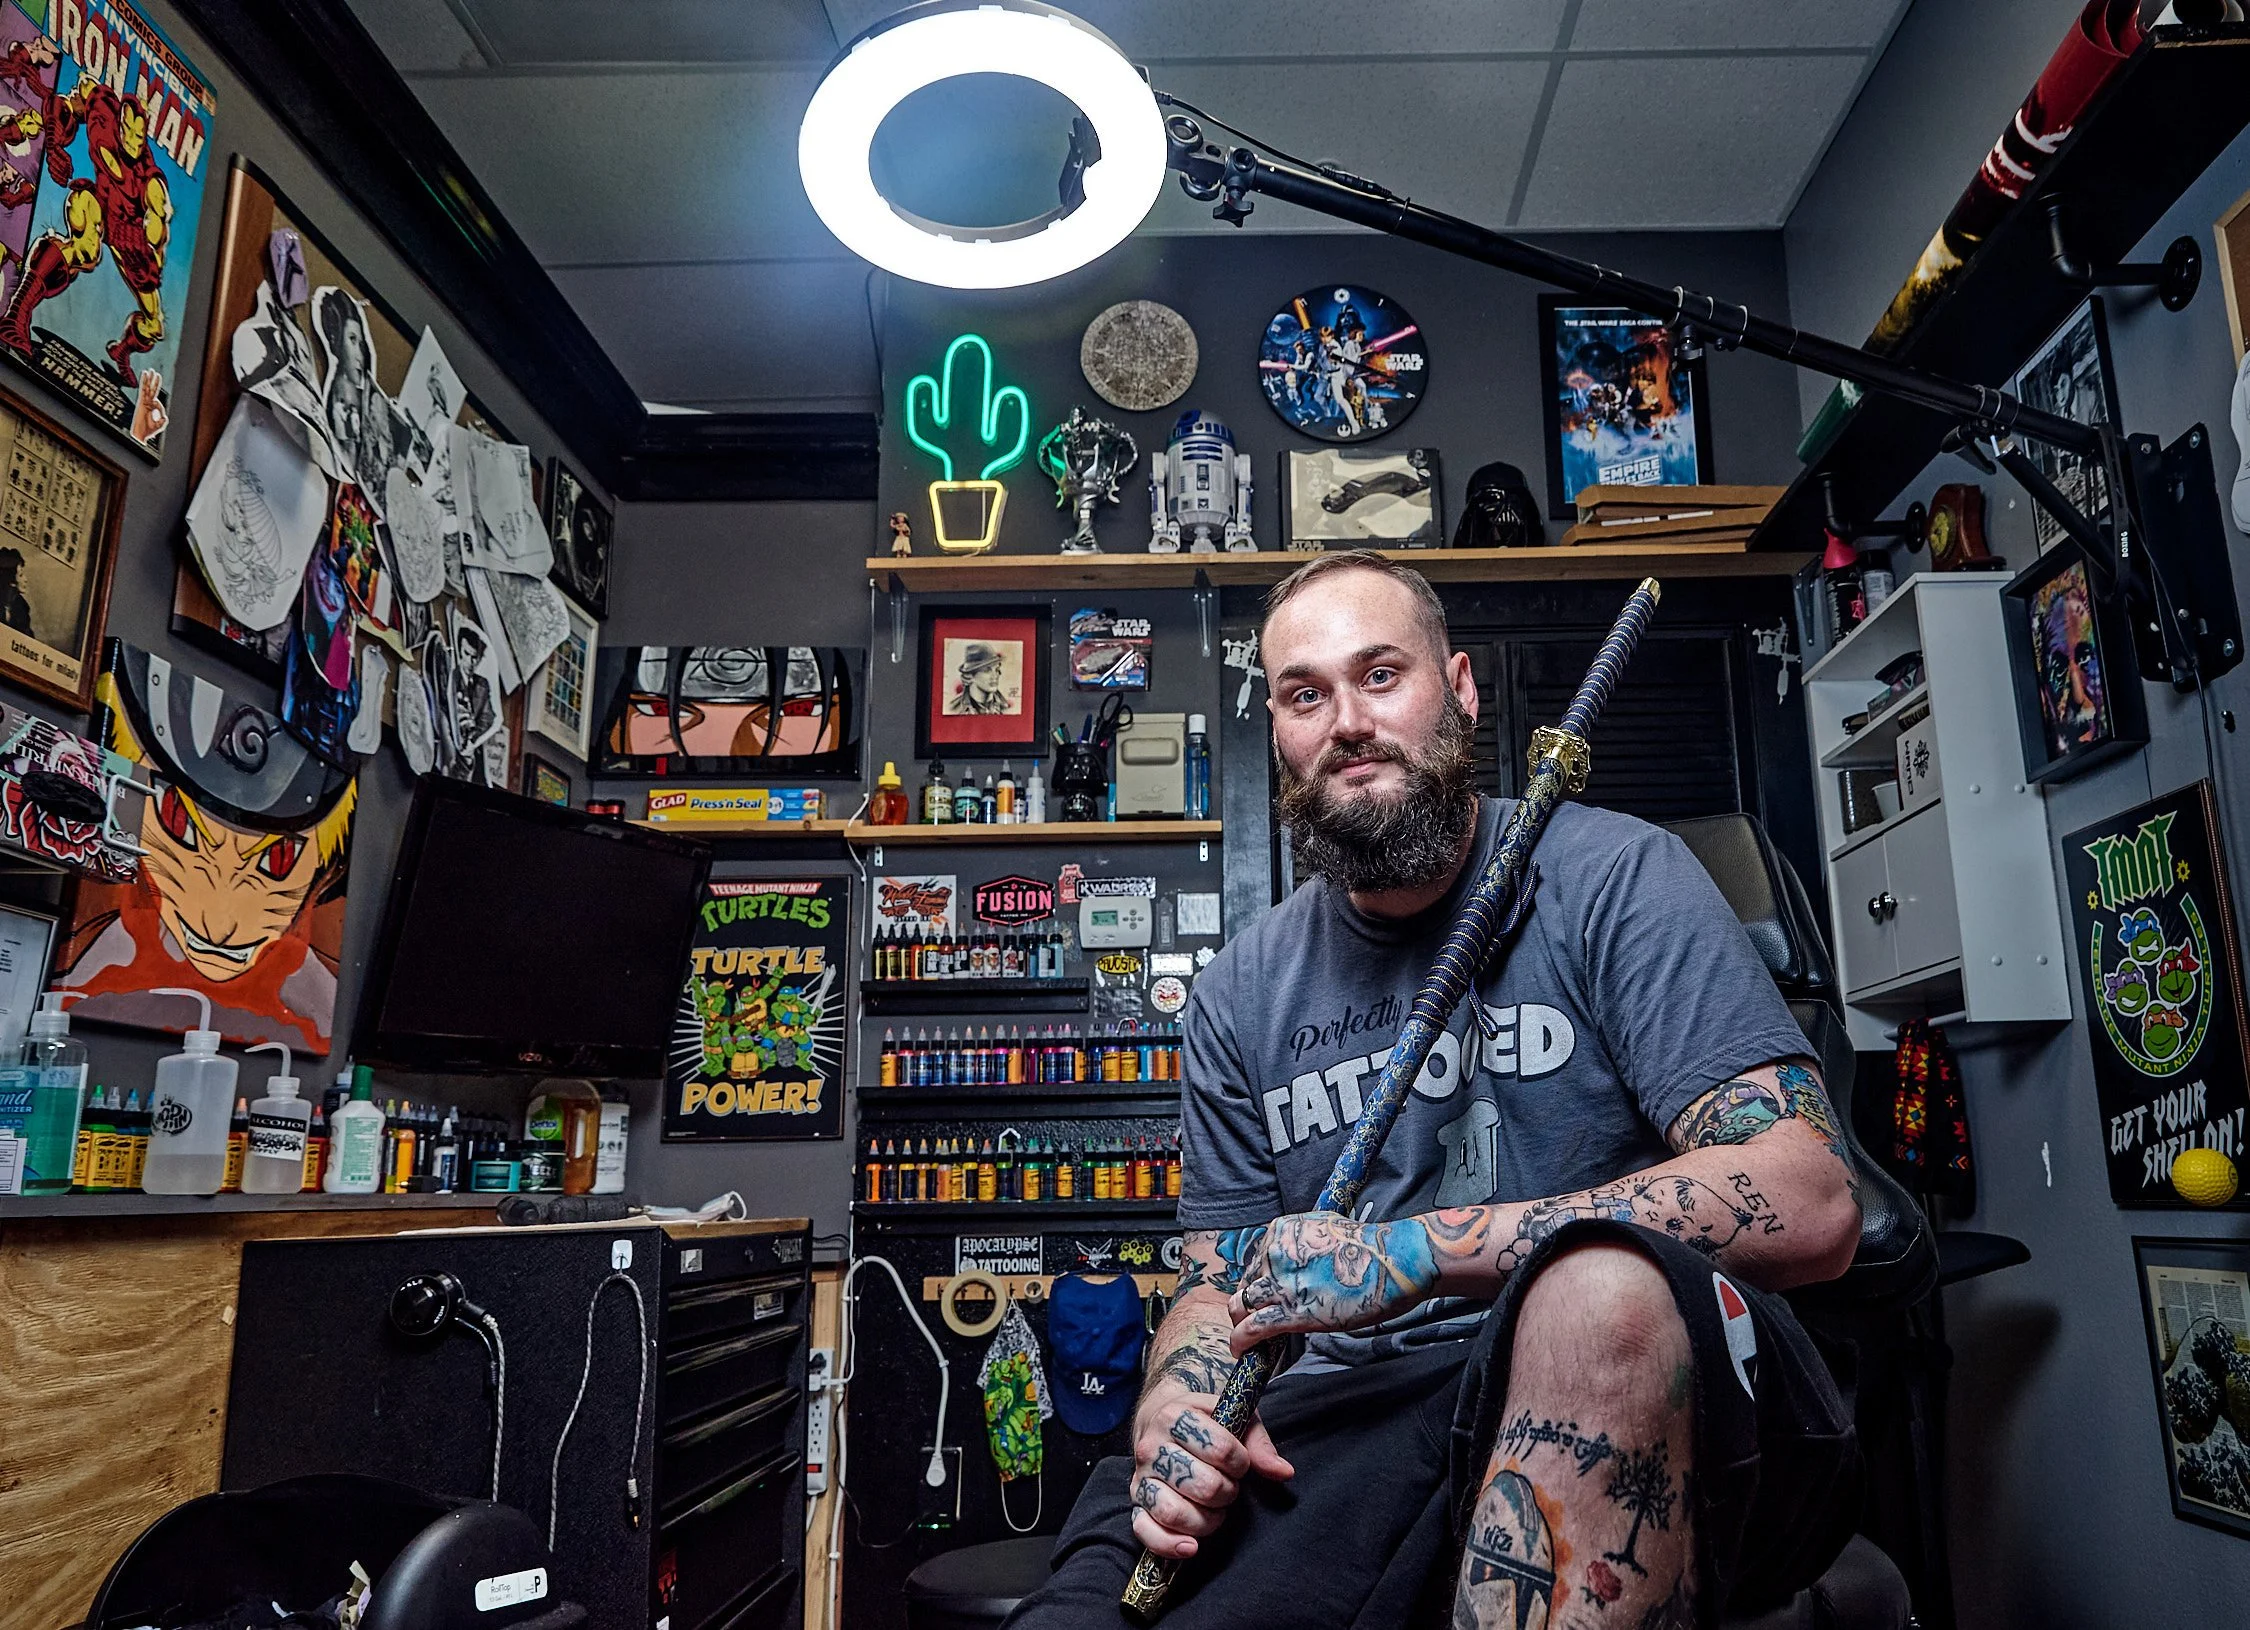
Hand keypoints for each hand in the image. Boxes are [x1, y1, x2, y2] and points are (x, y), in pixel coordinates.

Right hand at [1128, 1376, 1294, 1559]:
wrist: (1162, 1418)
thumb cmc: (1205, 1420)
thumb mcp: (1235, 1418)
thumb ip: (1259, 1444)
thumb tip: (1283, 1472)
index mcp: (1175, 1416)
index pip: (1220, 1449)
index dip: (1240, 1462)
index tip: (1239, 1461)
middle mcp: (1151, 1447)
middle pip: (1202, 1485)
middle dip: (1226, 1492)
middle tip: (1227, 1486)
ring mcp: (1141, 1477)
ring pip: (1174, 1512)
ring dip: (1206, 1520)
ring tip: (1214, 1510)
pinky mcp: (1136, 1502)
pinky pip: (1145, 1531)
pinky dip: (1169, 1544)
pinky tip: (1191, 1546)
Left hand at [1226, 1212, 1437, 1352]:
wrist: (1391, 1261)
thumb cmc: (1368, 1247)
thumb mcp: (1323, 1227)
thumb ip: (1301, 1241)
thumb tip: (1294, 1254)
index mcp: (1280, 1232)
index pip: (1257, 1261)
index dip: (1259, 1281)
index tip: (1266, 1294)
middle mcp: (1274, 1254)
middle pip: (1246, 1284)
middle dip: (1249, 1302)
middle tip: (1257, 1316)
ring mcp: (1280, 1283)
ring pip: (1242, 1305)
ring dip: (1242, 1322)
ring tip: (1248, 1337)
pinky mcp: (1290, 1312)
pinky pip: (1252, 1327)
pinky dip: (1241, 1340)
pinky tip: (1241, 1350)